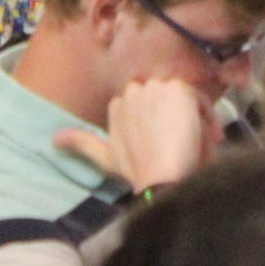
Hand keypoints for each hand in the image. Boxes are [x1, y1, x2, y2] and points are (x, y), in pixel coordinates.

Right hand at [54, 78, 219, 191]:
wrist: (160, 177)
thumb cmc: (135, 172)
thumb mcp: (106, 157)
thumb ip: (82, 143)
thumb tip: (53, 138)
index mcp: (117, 104)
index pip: (148, 102)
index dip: (162, 121)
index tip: (172, 142)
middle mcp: (133, 91)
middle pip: (165, 96)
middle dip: (178, 117)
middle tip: (193, 143)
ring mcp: (154, 88)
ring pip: (182, 96)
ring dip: (195, 117)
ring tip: (204, 143)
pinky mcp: (176, 88)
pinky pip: (197, 95)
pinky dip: (207, 114)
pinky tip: (211, 135)